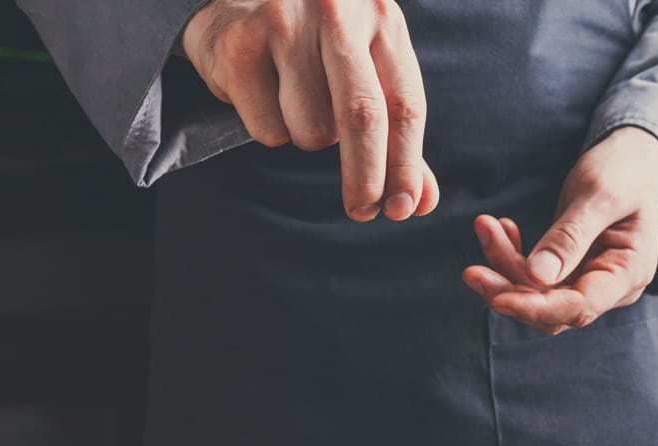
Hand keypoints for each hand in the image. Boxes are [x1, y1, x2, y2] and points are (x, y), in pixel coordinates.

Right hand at [180, 0, 438, 220]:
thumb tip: (419, 201)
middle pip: (362, 116)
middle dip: (366, 176)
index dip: (406, 165)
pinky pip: (268, 128)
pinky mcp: (240, 46)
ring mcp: (285, 23)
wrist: (238, 0)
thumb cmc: (315, 44)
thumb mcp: (368, 71)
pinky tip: (264, 93)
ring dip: (308, 136)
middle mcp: (337, 13)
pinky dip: (270, 128)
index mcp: (382, 18)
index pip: (406, 105)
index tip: (405, 208)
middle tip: (363, 211)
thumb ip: (396, 135)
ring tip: (296, 100)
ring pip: (312, 129)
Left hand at [461, 127, 657, 334]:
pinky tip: (501, 230)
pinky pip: (534, 276)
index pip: (579, 307)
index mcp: (629, 273)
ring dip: (505, 266)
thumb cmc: (624, 169)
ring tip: (485, 227)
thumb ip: (570, 236)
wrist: (634, 156)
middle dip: (509, 290)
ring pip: (537, 293)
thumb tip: (538, 277)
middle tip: (470, 270)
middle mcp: (610, 286)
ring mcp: (589, 279)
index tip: (497, 298)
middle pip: (552, 310)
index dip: (536, 307)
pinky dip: (512, 256)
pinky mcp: (571, 268)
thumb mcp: (599, 194)